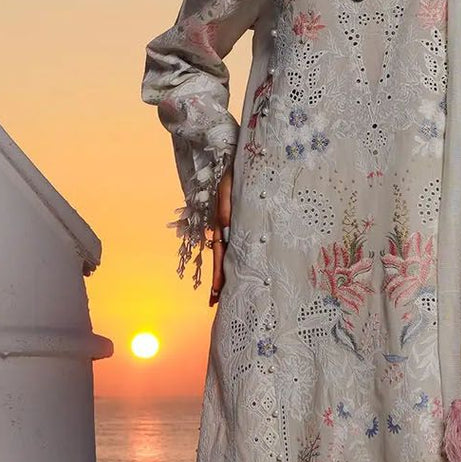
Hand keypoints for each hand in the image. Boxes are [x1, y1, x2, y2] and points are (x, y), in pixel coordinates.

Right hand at [207, 162, 233, 305]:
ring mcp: (235, 226)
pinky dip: (241, 258)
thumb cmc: (235, 172)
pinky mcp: (244, 221)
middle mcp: (227, 228)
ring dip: (229, 273)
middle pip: (224, 260)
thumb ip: (226, 206)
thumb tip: (223, 228)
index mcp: (222, 223)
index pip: (219, 255)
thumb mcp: (229, 187)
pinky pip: (242, 244)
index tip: (216, 293)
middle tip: (216, 303)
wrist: (240, 158)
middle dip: (221, 281)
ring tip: (226, 293)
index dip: (218, 275)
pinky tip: (243, 270)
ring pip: (232, 254)